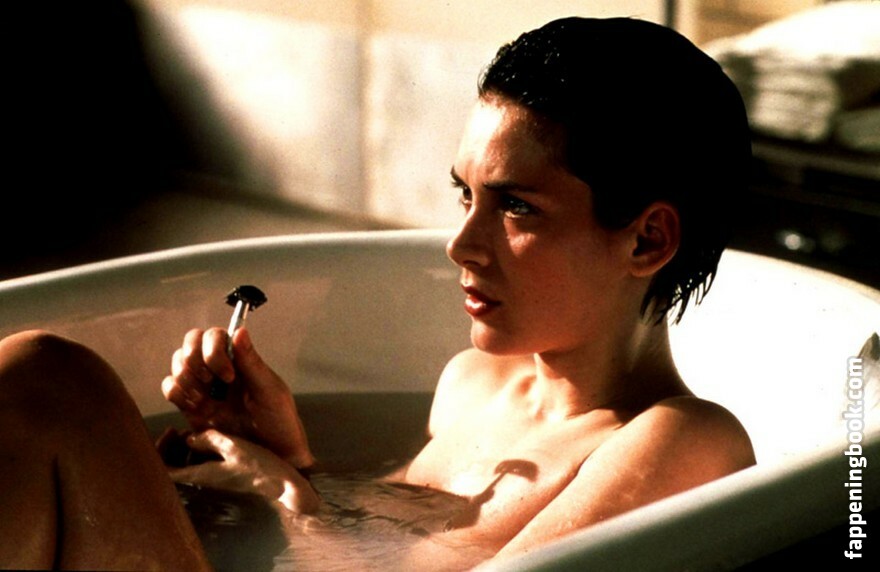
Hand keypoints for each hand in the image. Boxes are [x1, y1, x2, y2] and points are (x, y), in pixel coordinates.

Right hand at [161, 327, 314, 468]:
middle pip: (190, 344)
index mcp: (240, 359)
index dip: (213, 349)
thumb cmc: (279, 423)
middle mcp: (219, 369)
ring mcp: (204, 388)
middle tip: (211, 384)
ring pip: (178, 365)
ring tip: (204, 399)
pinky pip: (171, 389)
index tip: (229, 376)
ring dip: (185, 377)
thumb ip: (252, 362)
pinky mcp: (192, 408)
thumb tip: (240, 330)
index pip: (213, 336)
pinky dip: (176, 393)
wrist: (272, 459)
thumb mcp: (270, 392)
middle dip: (195, 361)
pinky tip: (195, 407)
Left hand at [169, 430, 319, 513]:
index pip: (164, 471)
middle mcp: (202, 480)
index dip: (159, 452)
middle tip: (177, 430)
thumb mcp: (232, 446)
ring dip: (183, 450)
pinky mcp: (222, 477)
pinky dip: (197, 453)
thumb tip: (189, 438)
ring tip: (192, 433)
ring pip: (185, 466)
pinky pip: (200, 466)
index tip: (170, 432)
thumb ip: (208, 439)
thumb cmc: (258, 465)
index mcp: (200, 475)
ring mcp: (212, 480)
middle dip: (169, 449)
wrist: (280, 483)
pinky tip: (209, 440)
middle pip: (171, 470)